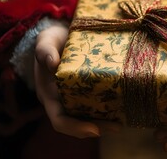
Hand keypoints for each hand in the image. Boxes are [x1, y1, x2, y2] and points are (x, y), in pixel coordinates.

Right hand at [34, 22, 120, 137]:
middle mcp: (60, 101)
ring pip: (88, 118)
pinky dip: (107, 110)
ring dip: (104, 122)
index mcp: (48, 95)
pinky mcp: (85, 93)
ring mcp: (73, 98)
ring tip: (122, 122)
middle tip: (117, 126)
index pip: (59, 120)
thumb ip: (45, 50)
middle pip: (77, 123)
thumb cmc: (52, 40)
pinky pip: (95, 106)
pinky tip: (122, 108)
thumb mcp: (46, 41)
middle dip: (97, 127)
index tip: (94, 130)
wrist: (60, 36)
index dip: (75, 128)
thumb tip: (52, 63)